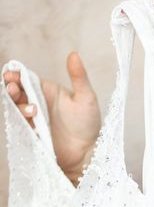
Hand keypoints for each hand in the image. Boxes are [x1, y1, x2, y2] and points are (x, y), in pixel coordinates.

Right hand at [3, 52, 100, 184]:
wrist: (86, 153)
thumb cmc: (89, 123)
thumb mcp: (86, 97)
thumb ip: (79, 76)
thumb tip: (74, 53)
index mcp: (51, 90)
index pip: (29, 78)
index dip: (18, 74)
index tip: (11, 73)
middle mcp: (40, 102)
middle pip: (18, 90)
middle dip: (11, 86)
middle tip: (12, 85)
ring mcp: (34, 117)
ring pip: (16, 104)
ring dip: (16, 101)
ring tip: (26, 104)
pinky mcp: (31, 130)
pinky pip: (19, 120)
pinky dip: (20, 115)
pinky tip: (30, 115)